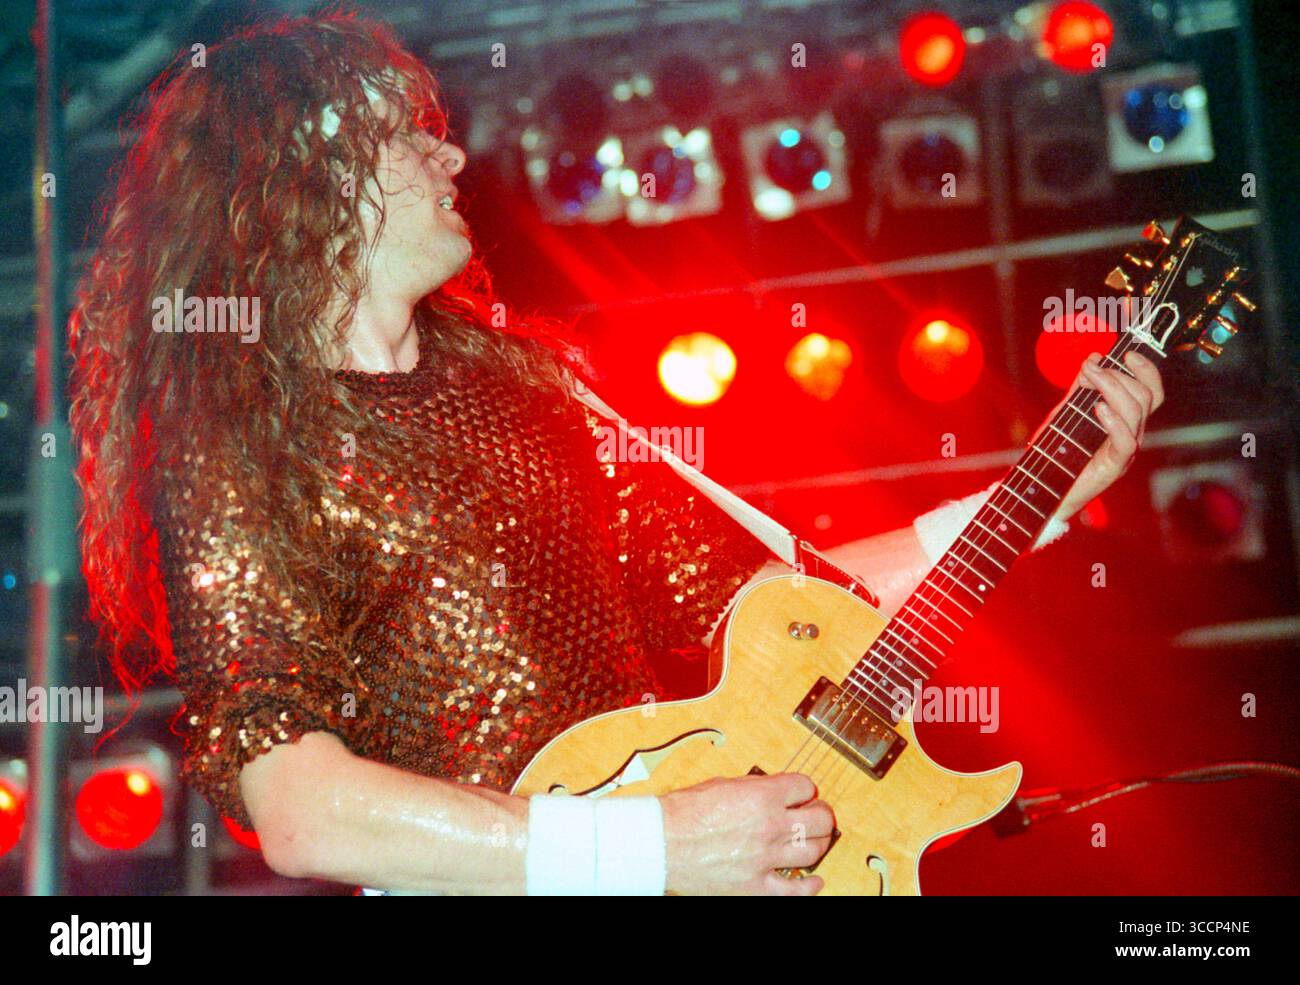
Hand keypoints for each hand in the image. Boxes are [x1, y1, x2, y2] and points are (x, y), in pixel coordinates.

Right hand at [660, 772, 833, 895]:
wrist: (661, 842)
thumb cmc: (684, 813)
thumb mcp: (723, 784)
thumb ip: (754, 787)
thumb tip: (773, 790)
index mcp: (762, 796)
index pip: (805, 786)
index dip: (805, 788)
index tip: (802, 793)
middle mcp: (770, 826)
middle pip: (820, 819)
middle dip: (821, 813)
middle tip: (816, 813)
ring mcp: (765, 858)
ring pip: (813, 851)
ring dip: (818, 843)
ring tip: (812, 840)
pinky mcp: (756, 886)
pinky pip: (795, 890)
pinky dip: (810, 886)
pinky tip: (814, 879)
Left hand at [1052, 349, 1163, 520]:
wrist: (1041, 489)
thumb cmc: (1056, 453)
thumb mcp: (1066, 413)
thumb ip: (1080, 389)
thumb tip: (1092, 360)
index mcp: (1125, 421)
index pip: (1150, 392)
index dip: (1146, 370)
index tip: (1127, 353)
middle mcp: (1131, 435)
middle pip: (1145, 398)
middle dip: (1119, 375)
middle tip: (1092, 368)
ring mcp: (1125, 452)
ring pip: (1136, 413)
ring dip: (1113, 389)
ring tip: (1090, 380)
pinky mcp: (1114, 467)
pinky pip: (1126, 441)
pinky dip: (1114, 421)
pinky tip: (1098, 408)